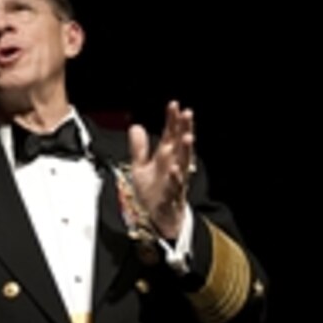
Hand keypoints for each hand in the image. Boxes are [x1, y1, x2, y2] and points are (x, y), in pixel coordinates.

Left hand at [128, 100, 194, 239]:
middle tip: (187, 113)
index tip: (174, 104)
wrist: (157, 218)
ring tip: (187, 137)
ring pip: (183, 163)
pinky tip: (175, 169)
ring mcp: (174, 181)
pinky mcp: (172, 197)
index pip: (170, 135)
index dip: (172, 120)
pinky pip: (175, 187)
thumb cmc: (153, 192)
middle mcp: (173, 166)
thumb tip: (135, 126)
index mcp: (166, 158)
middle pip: (180, 145)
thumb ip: (139, 148)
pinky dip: (175, 178)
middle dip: (184, 129)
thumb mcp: (140, 167)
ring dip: (186, 150)